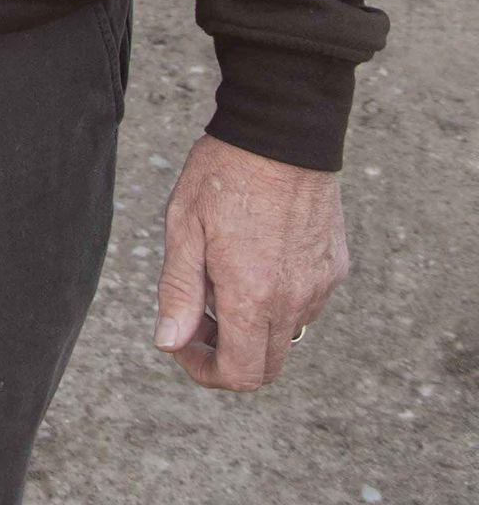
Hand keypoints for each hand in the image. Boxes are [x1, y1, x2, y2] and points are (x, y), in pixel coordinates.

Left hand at [154, 133, 348, 390]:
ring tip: (226, 274)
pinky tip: (259, 256)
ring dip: (254, 325)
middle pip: (266, 367)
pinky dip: (280, 299)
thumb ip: (178, 292)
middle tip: (201, 314)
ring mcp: (320, 285)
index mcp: (252, 295)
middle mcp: (294, 299)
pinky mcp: (336, 267)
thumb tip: (168, 344)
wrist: (283, 130)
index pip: (239, 374)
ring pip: (287, 335)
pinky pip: (307, 304)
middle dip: (228, 355)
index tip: (183, 344)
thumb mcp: (185, 226)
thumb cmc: (224, 173)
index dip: (205, 371)